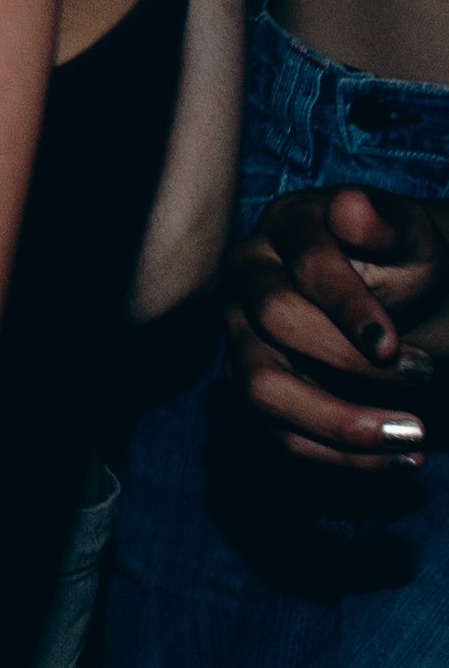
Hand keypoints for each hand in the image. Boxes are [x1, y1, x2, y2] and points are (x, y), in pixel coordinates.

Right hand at [225, 183, 438, 480]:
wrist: (398, 299)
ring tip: (412, 440)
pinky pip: (278, 435)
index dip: (347, 306)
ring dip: (339, 423)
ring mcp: (242, 338)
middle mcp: (248, 281)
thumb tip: (353, 207)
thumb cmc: (402, 262)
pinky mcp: (253, 389)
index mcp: (284, 230)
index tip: (393, 344)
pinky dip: (341, 457)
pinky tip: (400, 460)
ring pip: (262, 389)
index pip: (302, 266)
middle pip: (275, 323)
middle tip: (425, 376)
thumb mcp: (411, 239)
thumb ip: (386, 224)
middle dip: (350, 361)